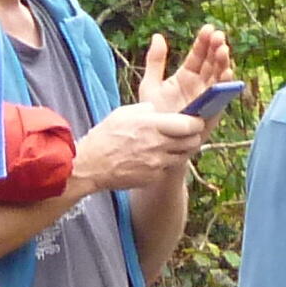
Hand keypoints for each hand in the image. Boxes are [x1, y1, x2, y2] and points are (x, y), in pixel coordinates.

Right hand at [70, 93, 216, 196]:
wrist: (90, 165)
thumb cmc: (104, 137)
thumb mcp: (124, 113)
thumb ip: (146, 110)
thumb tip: (159, 110)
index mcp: (154, 125)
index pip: (190, 125)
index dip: (195, 122)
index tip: (193, 120)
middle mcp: (159, 145)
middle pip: (192, 142)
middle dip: (192, 136)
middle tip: (185, 133)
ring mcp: (157, 163)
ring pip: (182, 156)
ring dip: (179, 150)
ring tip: (167, 145)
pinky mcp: (153, 177)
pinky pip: (167, 168)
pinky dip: (164, 163)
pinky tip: (152, 158)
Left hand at [148, 23, 234, 109]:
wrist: (156, 140)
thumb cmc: (154, 114)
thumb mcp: (150, 84)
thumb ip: (155, 61)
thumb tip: (158, 36)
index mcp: (186, 75)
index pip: (198, 54)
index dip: (203, 41)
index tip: (208, 28)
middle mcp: (200, 83)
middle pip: (211, 62)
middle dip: (216, 48)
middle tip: (218, 35)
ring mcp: (207, 96)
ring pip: (219, 75)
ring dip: (223, 62)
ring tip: (223, 49)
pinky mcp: (212, 110)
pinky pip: (221, 95)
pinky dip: (226, 84)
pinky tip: (227, 72)